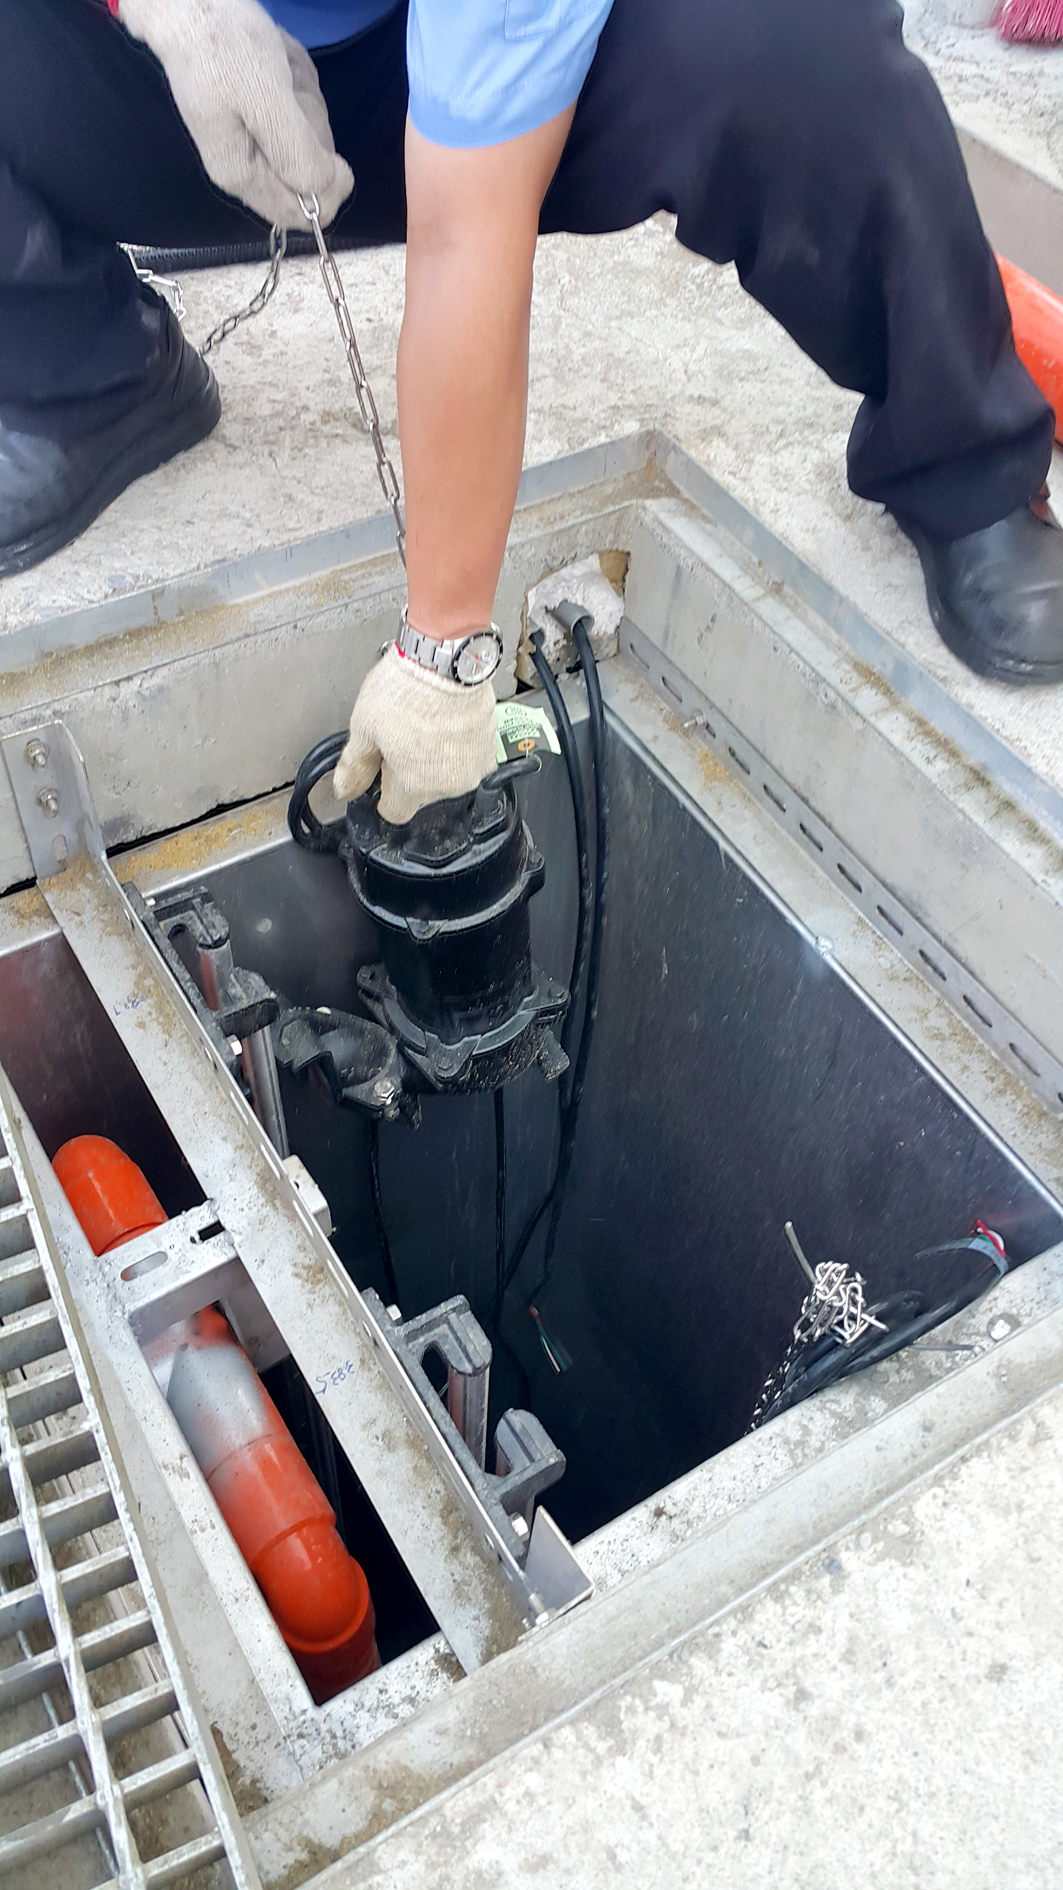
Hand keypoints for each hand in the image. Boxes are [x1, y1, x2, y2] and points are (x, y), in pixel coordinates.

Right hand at [118, 0, 352, 227]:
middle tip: (292, 93)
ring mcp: (250, 139)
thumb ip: (296, 154)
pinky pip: (295, 109)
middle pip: (307, 172)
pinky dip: (296, 82)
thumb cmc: (223, 46)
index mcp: (242, 175)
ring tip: (280, 71)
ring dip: (304, 99)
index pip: (299, 214)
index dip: (328, 189)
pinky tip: (278, 63)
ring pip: (305, 137)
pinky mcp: (256, 114)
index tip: (335, 155)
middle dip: (312, 130)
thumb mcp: (266, 100)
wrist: (187, 1)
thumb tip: (325, 195)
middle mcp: (244, 167)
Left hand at [334, 646, 498, 825]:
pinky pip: (469, 758)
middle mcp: (447, 784)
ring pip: (447, 775)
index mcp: (413, 786)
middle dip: (409, 771)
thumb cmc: (409, 688)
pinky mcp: (489, 747)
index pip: (394, 812)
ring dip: (436, 760)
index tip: (380, 773)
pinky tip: (446, 723)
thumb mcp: (365, 727)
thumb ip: (354, 765)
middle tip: (400, 737)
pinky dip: (458, 747)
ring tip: (425, 725)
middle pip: (421, 793)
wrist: (449, 660)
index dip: (383, 792)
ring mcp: (472, 767)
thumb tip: (344, 788)